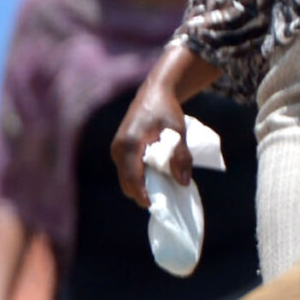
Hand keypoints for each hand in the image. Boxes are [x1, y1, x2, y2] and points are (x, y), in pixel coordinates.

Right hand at [111, 77, 190, 208]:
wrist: (153, 93)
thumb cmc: (166, 110)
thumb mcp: (177, 131)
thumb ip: (180, 156)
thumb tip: (182, 182)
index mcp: (129, 145)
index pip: (132, 178)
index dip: (143, 195)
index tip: (156, 206)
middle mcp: (118, 149)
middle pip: (126, 183)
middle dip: (142, 193)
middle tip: (164, 197)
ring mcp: (116, 149)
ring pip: (126, 179)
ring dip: (141, 185)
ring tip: (162, 186)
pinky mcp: (119, 149)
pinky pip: (127, 171)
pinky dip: (139, 177)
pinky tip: (156, 175)